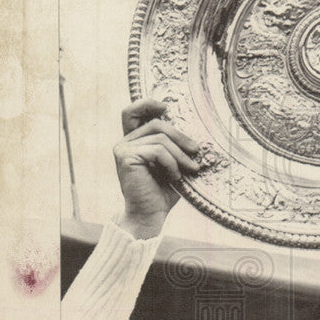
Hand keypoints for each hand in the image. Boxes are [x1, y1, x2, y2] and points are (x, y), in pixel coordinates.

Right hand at [113, 100, 199, 238]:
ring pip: (161, 139)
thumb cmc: (163, 192)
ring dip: (180, 155)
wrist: (150, 215)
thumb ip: (174, 146)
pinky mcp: (125, 157)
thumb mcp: (172, 164)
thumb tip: (195, 131)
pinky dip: (172, 163)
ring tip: (191, 170)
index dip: (147, 104)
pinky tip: (175, 177)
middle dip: (181, 137)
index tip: (166, 107)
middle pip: (157, 124)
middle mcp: (124, 143)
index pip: (132, 113)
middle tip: (196, 151)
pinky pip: (157, 151)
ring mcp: (123, 149)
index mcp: (133, 142)